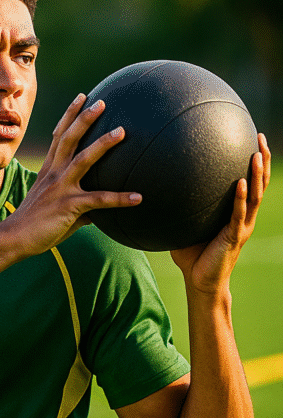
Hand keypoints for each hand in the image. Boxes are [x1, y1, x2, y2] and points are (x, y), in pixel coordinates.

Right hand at [2, 94, 141, 255]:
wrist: (13, 239)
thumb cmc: (34, 225)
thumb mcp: (54, 207)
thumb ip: (78, 204)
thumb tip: (99, 212)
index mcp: (49, 170)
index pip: (59, 136)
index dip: (69, 116)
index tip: (81, 97)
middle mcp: (54, 174)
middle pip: (68, 139)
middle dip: (84, 118)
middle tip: (101, 101)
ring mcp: (60, 188)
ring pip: (83, 160)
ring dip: (102, 144)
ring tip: (121, 131)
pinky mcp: (68, 206)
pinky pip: (98, 200)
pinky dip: (119, 199)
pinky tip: (138, 197)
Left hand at [171, 134, 270, 293]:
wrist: (199, 280)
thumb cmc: (192, 254)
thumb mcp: (185, 224)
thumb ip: (179, 207)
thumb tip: (156, 187)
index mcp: (234, 212)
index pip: (248, 181)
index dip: (252, 161)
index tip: (250, 139)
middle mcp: (243, 216)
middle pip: (259, 182)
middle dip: (261, 159)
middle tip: (259, 137)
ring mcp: (242, 225)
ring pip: (256, 195)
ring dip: (258, 174)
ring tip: (257, 154)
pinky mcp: (234, 236)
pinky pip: (238, 214)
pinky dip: (242, 197)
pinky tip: (242, 183)